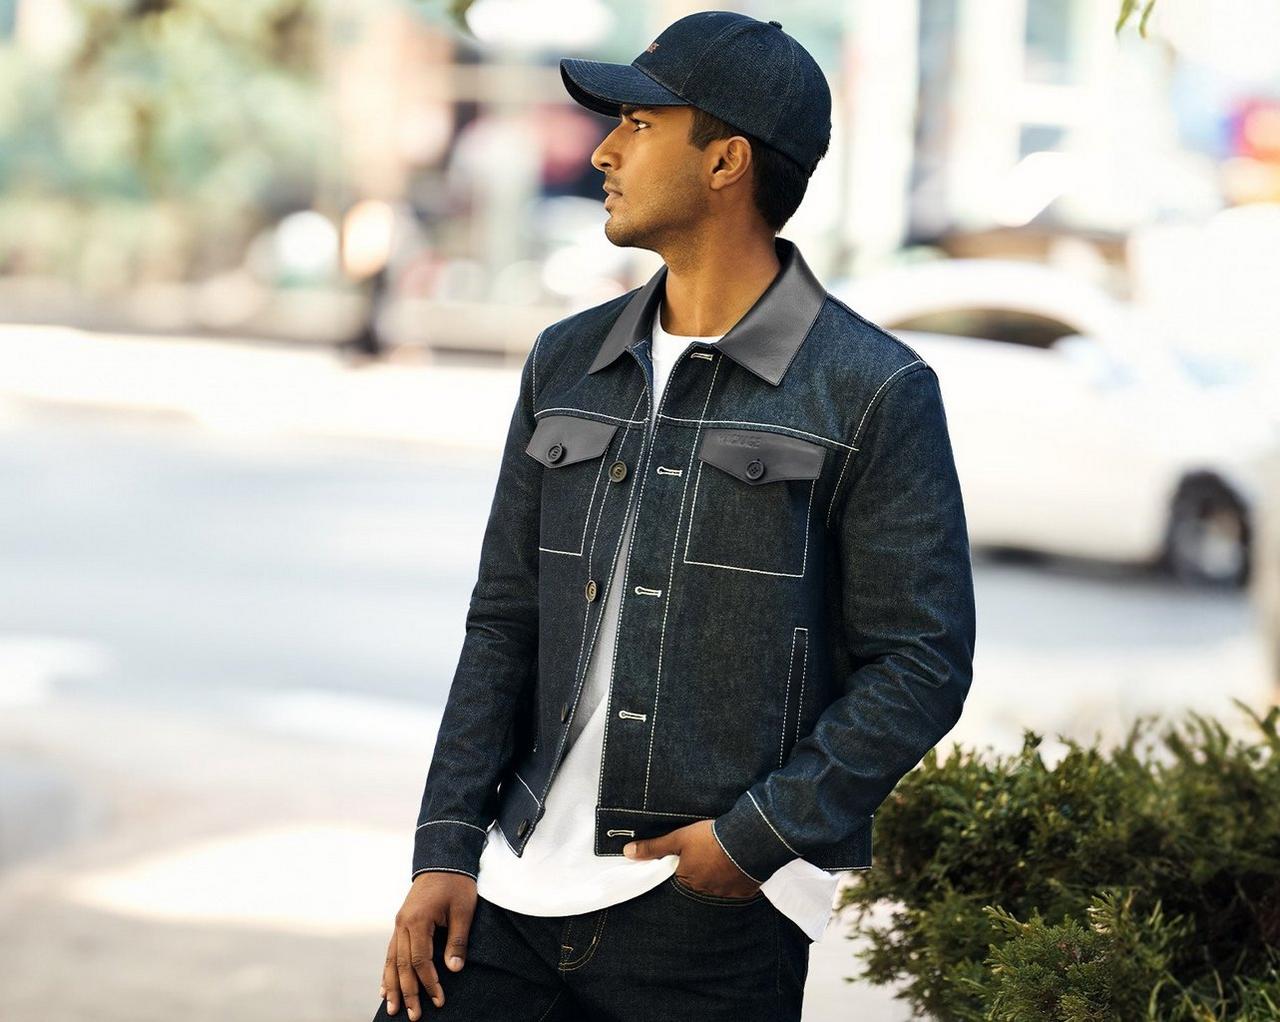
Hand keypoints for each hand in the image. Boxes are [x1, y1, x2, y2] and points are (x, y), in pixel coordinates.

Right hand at [381, 871, 475, 1018]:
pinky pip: (391, 951)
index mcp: (417, 920)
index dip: (428, 982)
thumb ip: (457, 940)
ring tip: (392, 1009)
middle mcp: (403, 924)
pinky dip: (387, 971)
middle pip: (402, 965)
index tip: (439, 1000)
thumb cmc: (456, 884)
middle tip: (414, 1016)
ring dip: (392, 986)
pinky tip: (385, 987)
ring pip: (391, 960)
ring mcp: (399, 923)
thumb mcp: (463, 910)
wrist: (444, 860)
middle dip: (408, 992)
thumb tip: (454, 969)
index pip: (420, 960)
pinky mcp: (401, 923)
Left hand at [623, 819, 761, 897]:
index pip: (680, 878)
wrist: (747, 840)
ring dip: (720, 876)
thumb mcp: (678, 838)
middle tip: (709, 855)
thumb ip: (653, 848)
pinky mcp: (745, 890)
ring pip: (719, 886)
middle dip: (702, 872)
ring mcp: (726, 893)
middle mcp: (706, 891)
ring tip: (724, 858)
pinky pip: (738, 888)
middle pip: (699, 883)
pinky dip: (737, 879)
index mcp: (688, 879)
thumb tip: (627, 852)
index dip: (684, 866)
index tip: (692, 857)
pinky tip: (739, 866)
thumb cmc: (710, 839)